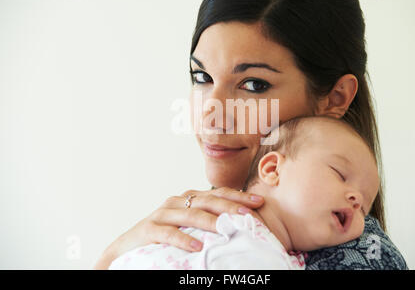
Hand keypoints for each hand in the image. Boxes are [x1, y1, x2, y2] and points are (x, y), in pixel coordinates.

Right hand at [93, 187, 263, 268]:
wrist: (128, 245)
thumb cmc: (164, 234)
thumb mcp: (187, 224)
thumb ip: (208, 220)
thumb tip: (239, 226)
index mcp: (189, 198)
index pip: (217, 193)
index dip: (238, 196)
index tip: (259, 202)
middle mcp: (177, 202)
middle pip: (207, 201)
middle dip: (230, 206)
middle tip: (249, 214)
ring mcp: (162, 214)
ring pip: (190, 215)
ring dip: (210, 222)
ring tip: (227, 229)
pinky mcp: (149, 229)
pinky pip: (168, 233)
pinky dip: (183, 239)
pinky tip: (197, 247)